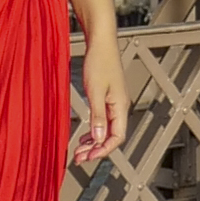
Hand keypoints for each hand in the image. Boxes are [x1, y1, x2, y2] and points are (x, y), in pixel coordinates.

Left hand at [73, 21, 126, 167]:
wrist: (101, 42)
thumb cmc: (99, 62)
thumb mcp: (95, 91)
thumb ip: (97, 116)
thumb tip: (98, 138)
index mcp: (120, 107)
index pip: (117, 137)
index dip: (102, 150)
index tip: (87, 157)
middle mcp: (120, 107)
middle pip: (112, 136)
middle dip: (96, 150)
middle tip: (78, 158)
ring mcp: (115, 103)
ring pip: (106, 130)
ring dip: (93, 142)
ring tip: (79, 150)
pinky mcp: (108, 98)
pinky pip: (103, 121)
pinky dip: (93, 131)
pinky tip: (84, 136)